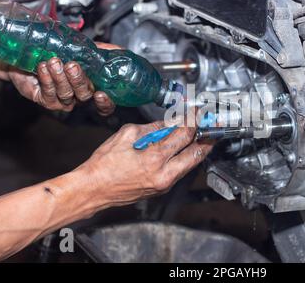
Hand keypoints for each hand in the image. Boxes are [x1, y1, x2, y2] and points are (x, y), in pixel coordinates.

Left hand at [0, 42, 120, 115]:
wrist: (31, 52)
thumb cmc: (60, 52)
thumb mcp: (85, 48)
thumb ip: (103, 51)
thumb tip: (119, 50)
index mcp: (92, 87)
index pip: (105, 105)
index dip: (105, 103)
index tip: (101, 94)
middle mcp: (79, 96)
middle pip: (84, 96)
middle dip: (78, 80)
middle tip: (72, 65)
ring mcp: (63, 100)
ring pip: (66, 95)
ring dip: (60, 77)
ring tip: (54, 61)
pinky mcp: (46, 100)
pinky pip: (49, 94)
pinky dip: (47, 79)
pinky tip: (43, 67)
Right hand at [80, 122, 213, 205]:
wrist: (93, 189)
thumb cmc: (104, 165)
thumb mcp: (127, 135)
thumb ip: (153, 128)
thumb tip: (169, 123)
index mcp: (154, 158)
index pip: (184, 135)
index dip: (193, 121)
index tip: (197, 113)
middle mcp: (164, 174)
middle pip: (196, 153)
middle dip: (206, 138)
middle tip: (211, 126)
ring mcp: (164, 184)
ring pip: (191, 164)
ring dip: (199, 149)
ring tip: (203, 136)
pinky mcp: (162, 189)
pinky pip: (181, 171)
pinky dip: (186, 159)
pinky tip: (186, 150)